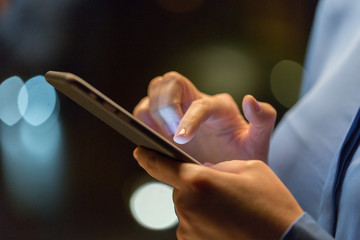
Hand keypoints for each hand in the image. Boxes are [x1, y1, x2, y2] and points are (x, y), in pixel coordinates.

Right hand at [133, 72, 275, 162]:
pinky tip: (151, 140)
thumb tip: (250, 100)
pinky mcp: (163, 122)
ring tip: (160, 137)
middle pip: (170, 82)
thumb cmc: (242, 157)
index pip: (200, 103)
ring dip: (152, 112)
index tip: (181, 140)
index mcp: (218, 107)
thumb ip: (262, 120)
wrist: (229, 170)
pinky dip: (142, 121)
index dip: (188, 119)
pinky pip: (145, 111)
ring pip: (154, 91)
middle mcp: (196, 102)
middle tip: (171, 136)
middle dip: (165, 107)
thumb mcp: (258, 144)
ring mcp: (178, 110)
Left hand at [133, 147, 302, 239]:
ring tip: (229, 210)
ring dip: (201, 204)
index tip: (139, 151)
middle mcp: (188, 206)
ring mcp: (189, 230)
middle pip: (180, 188)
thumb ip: (218, 166)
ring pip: (187, 207)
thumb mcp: (250, 168)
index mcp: (198, 181)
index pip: (159, 165)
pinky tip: (226, 223)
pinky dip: (204, 221)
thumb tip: (203, 170)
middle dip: (196, 185)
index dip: (147, 156)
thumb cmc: (271, 205)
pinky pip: (192, 225)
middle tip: (223, 191)